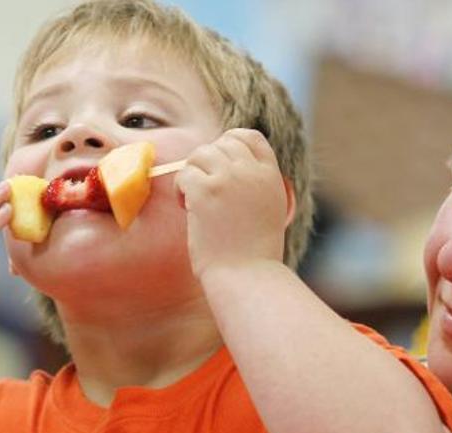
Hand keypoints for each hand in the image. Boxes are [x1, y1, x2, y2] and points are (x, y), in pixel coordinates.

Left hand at [175, 128, 288, 278]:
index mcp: (271, 176)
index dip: (230, 143)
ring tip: (193, 201)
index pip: (250, 137)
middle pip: (221, 143)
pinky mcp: (206, 191)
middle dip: (206, 163)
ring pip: (200, 154)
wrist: (247, 276)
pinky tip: (186, 209)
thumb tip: (228, 169)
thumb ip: (255, 185)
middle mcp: (252, 172)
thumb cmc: (254, 255)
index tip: (219, 164)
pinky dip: (180, 189)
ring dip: (192, 174)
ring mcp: (228, 179)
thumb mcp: (269, 210)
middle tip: (202, 190)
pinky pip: (185, 174)